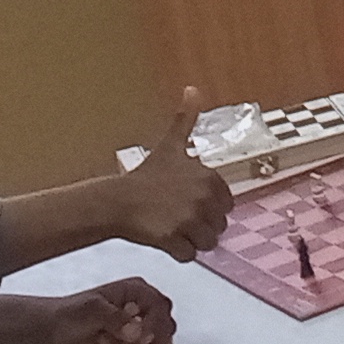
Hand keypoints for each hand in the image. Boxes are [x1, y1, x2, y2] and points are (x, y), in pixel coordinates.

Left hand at [45, 278, 176, 343]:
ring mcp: (139, 330)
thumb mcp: (93, 309)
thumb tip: (136, 332)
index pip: (160, 306)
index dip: (156, 322)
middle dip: (153, 339)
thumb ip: (116, 318)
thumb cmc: (72, 314)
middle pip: (165, 325)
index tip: (144, 337)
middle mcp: (143, 310)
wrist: (53, 333)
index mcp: (137, 292)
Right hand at [109, 98, 231, 260]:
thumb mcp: (171, 145)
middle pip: (218, 226)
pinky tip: (165, 240)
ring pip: (206, 243)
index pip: (226, 206)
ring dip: (191, 240)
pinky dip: (178, 253)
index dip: (208, 207)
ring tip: (171, 227)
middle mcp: (203, 199)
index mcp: (210, 179)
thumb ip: (186, 119)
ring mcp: (189, 220)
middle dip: (201, 225)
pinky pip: (189, 256)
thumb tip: (193, 88)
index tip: (187, 202)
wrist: (116, 201)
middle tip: (177, 216)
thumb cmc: (145, 176)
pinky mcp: (173, 239)